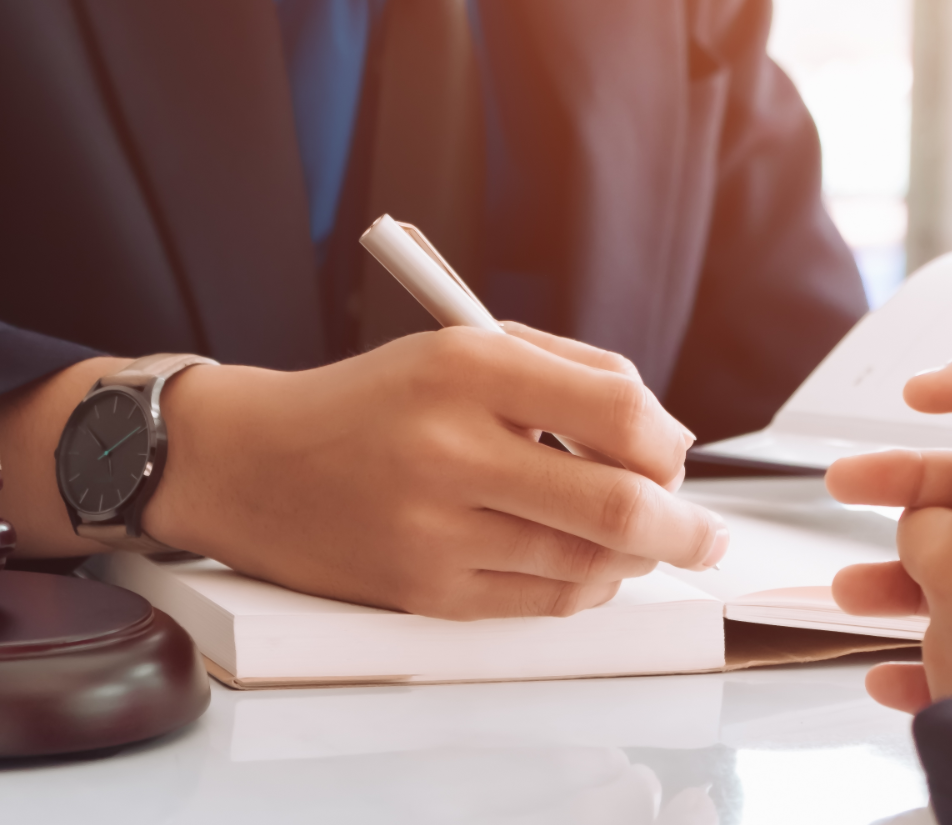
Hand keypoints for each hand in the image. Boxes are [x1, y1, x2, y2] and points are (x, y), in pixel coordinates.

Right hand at [145, 325, 726, 619]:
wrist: (249, 463)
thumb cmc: (366, 403)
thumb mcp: (455, 348)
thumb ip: (563, 372)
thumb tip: (663, 433)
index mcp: (463, 368)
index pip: (616, 412)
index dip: (666, 441)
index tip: (672, 454)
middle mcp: (448, 447)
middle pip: (618, 506)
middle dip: (684, 527)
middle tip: (702, 533)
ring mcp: (433, 528)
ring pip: (588, 565)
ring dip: (632, 559)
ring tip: (632, 543)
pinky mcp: (422, 590)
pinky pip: (541, 603)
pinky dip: (581, 588)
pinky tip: (577, 565)